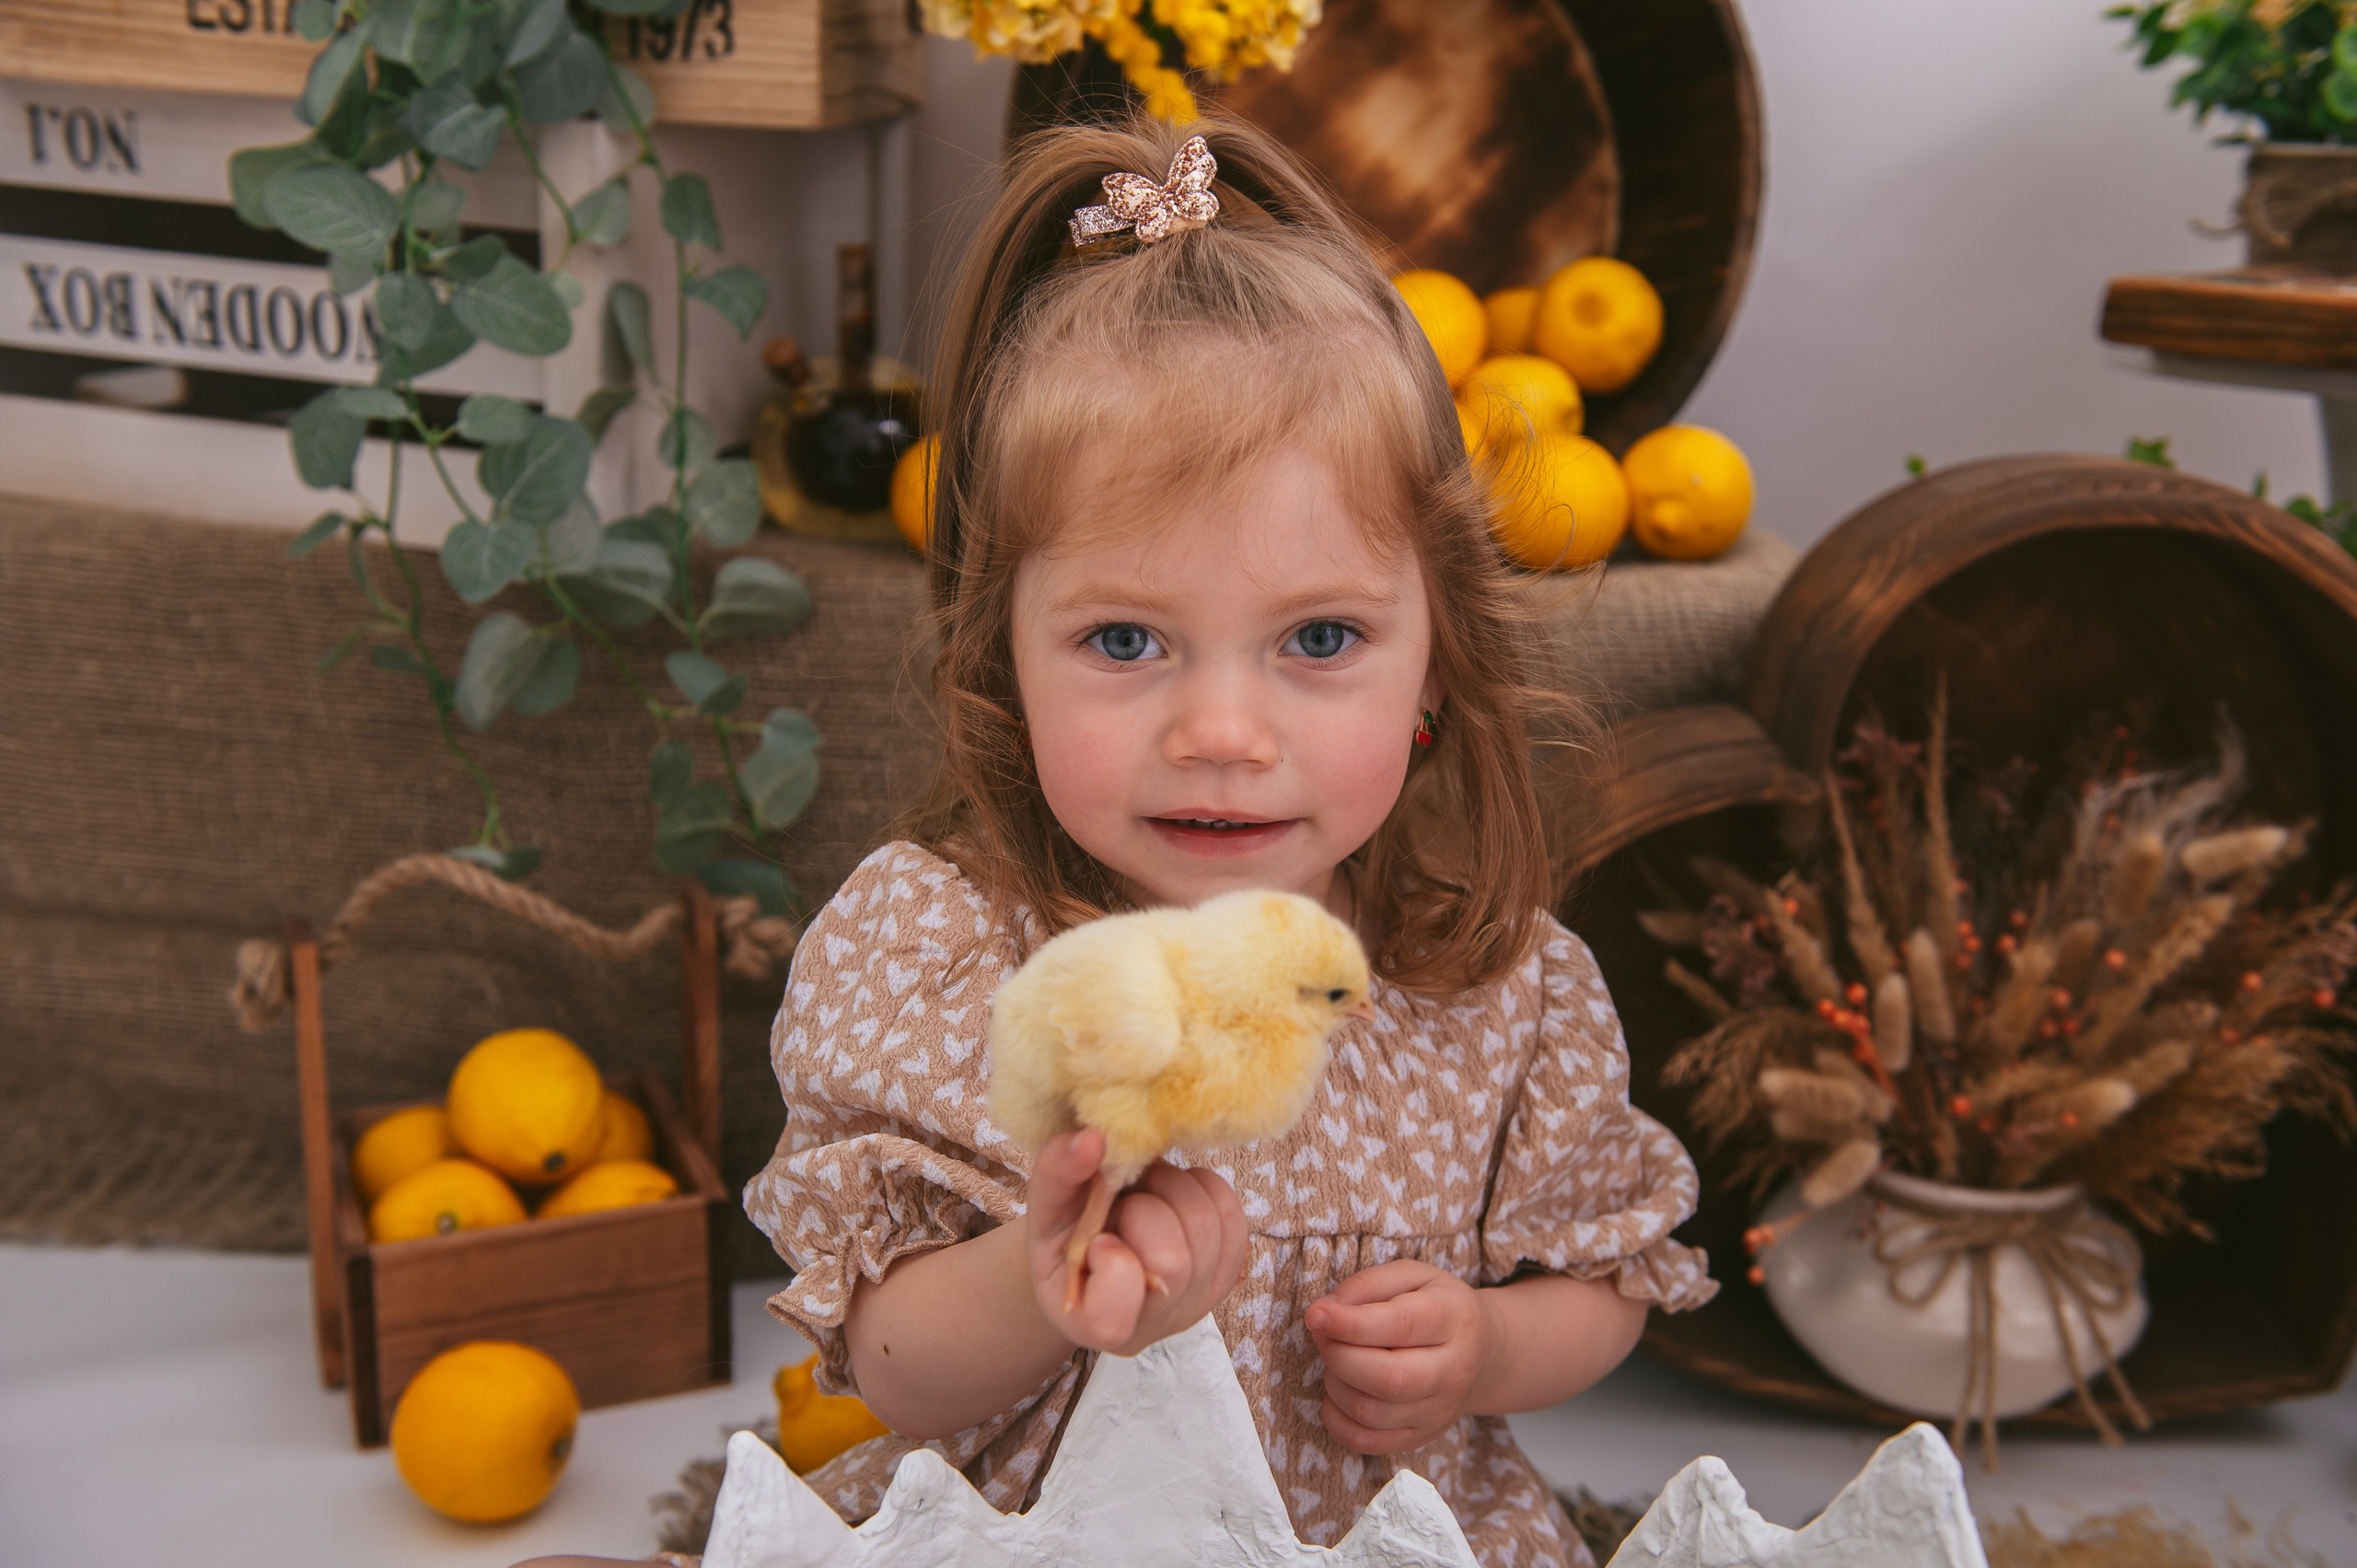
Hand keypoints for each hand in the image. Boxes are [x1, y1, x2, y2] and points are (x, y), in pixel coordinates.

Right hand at [1025, 1129, 1247, 1355]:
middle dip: (1143, 1208)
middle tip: (1120, 1201)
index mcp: (1093, 1322)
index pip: (1117, 1307)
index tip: (1096, 1239)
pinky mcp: (1225, 1272)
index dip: (1111, 1259)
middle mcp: (1154, 1324)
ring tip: (1143, 1193)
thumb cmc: (1064, 1229)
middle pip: (1172, 1259)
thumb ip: (1059, 1172)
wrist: (1098, 1240)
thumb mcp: (1045, 1204)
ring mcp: (1197, 1301)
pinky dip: (1201, 1187)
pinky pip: (1231, 1215)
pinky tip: (1172, 1193)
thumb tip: (1094, 1138)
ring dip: (1171, 1190)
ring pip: (1206, 1226)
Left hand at [1305, 1260, 1497, 1454]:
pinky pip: (1369, 1443)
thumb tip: (1323, 1312)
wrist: (1485, 1353)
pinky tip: (1336, 1396)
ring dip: (1336, 1386)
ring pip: (1372, 1413)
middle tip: (1324, 1336)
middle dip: (1339, 1356)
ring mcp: (1439, 1410)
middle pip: (1388, 1378)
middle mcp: (1452, 1370)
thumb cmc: (1437, 1306)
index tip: (1315, 1315)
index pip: (1400, 1325)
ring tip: (1335, 1362)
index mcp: (1453, 1318)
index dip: (1349, 1323)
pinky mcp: (1423, 1436)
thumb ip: (1367, 1285)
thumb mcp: (1412, 1276)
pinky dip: (1338, 1422)